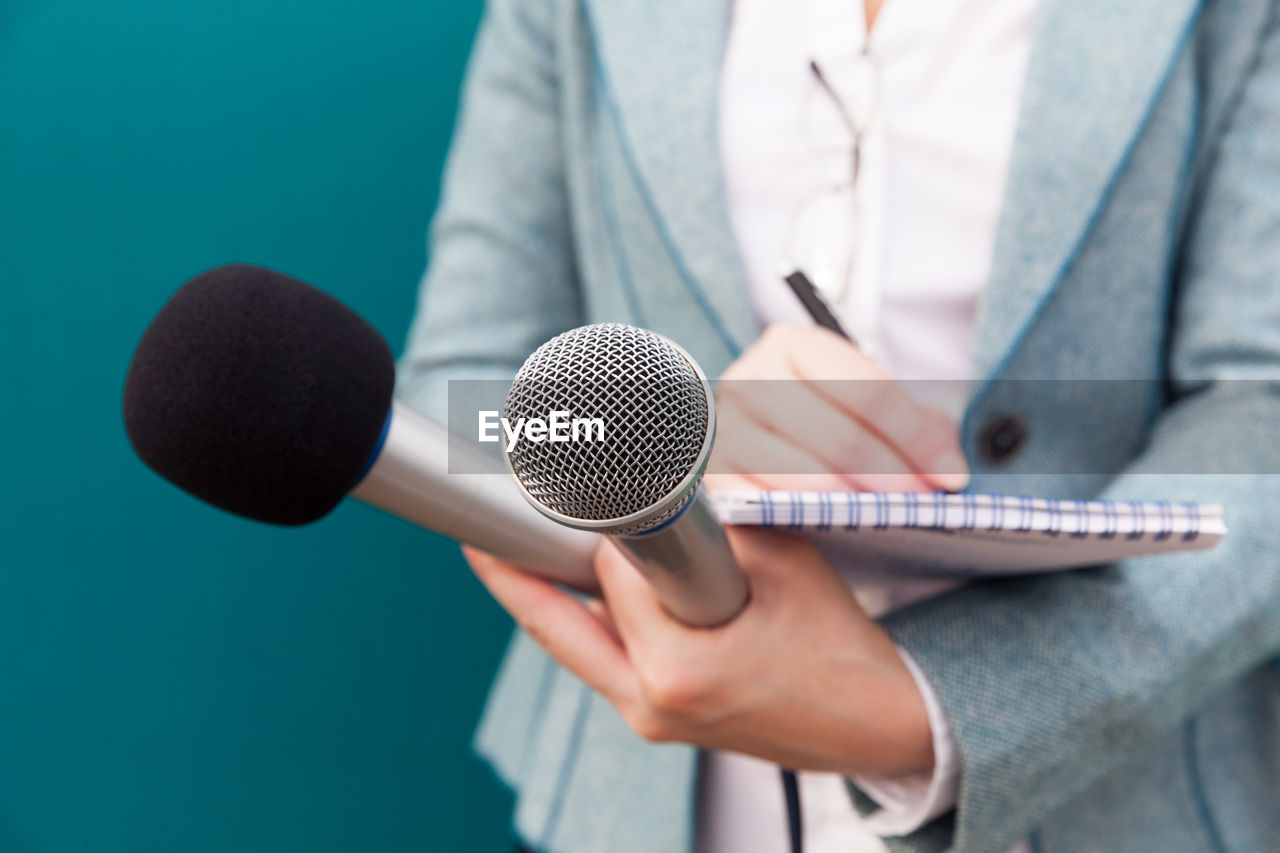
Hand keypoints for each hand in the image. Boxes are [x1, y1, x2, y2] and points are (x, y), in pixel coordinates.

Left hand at [463, 528, 933, 776]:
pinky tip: (571, 585)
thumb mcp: (780, 560)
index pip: (611, 575)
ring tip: (514, 546)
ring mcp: (649, 721)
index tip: (535, 489)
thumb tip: (651, 487)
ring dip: (549, 596)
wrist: (875, 720)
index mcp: (679, 672)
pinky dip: (585, 621)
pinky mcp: (656, 721)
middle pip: (559, 625)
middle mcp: (649, 707)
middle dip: (520, 573)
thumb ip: (708, 524)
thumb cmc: (836, 644)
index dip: (591, 526)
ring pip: (574, 645)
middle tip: (478, 528)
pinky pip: (601, 660)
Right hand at [707, 323, 968, 492]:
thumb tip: (947, 470)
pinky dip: (813, 517)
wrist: (753, 433)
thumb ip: (912, 424)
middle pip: (841, 437)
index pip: (868, 390)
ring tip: (889, 515)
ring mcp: (727, 429)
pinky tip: (837, 522)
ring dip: (859, 503)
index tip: (950, 474)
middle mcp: (751, 379)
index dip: (916, 436)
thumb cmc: (817, 415)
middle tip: (924, 501)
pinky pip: (773, 504)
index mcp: (792, 344)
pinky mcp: (714, 476)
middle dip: (894, 477)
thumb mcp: (864, 402)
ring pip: (809, 476)